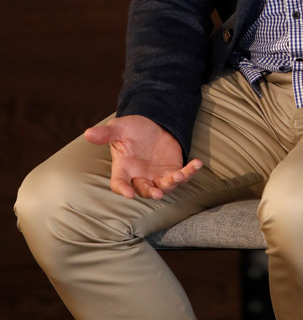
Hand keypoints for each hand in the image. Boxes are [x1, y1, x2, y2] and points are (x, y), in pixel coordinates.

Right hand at [85, 114, 201, 199]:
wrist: (151, 125)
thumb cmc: (131, 129)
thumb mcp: (119, 128)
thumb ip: (106, 133)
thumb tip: (87, 133)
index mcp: (123, 168)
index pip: (119, 183)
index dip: (122, 190)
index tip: (127, 194)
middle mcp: (140, 176)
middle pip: (144, 189)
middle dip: (151, 192)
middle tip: (158, 193)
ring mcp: (157, 176)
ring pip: (164, 186)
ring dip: (172, 183)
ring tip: (179, 175)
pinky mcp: (172, 170)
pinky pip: (182, 175)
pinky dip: (191, 171)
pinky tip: (198, 163)